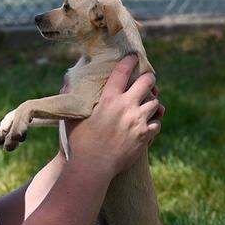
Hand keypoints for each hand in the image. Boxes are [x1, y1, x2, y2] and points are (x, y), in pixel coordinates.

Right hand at [67, 55, 161, 176]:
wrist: (93, 167)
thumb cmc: (79, 143)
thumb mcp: (73, 117)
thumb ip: (71, 96)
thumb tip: (67, 78)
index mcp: (108, 99)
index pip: (122, 72)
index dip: (129, 61)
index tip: (133, 57)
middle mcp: (126, 107)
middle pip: (147, 83)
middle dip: (149, 78)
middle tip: (148, 79)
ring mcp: (138, 122)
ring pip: (155, 104)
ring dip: (152, 103)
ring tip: (148, 104)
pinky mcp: (144, 136)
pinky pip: (157, 124)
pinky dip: (153, 123)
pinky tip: (148, 124)